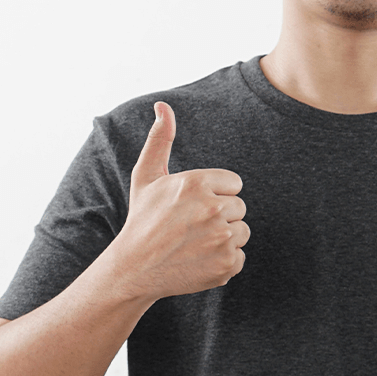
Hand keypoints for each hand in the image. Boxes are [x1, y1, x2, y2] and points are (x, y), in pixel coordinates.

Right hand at [102, 102, 248, 301]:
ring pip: (242, 232)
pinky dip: (224, 260)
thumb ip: (160, 139)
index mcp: (196, 183)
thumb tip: (163, 106)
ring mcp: (221, 239)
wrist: (134, 269)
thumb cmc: (142, 219)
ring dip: (224, 238)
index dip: (214, 195)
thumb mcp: (146, 177)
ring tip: (195, 243)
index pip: (234, 184)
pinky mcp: (226, 265)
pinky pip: (240, 256)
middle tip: (191, 227)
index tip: (192, 207)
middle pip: (239, 207)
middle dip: (220, 216)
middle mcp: (212, 209)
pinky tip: (199, 260)